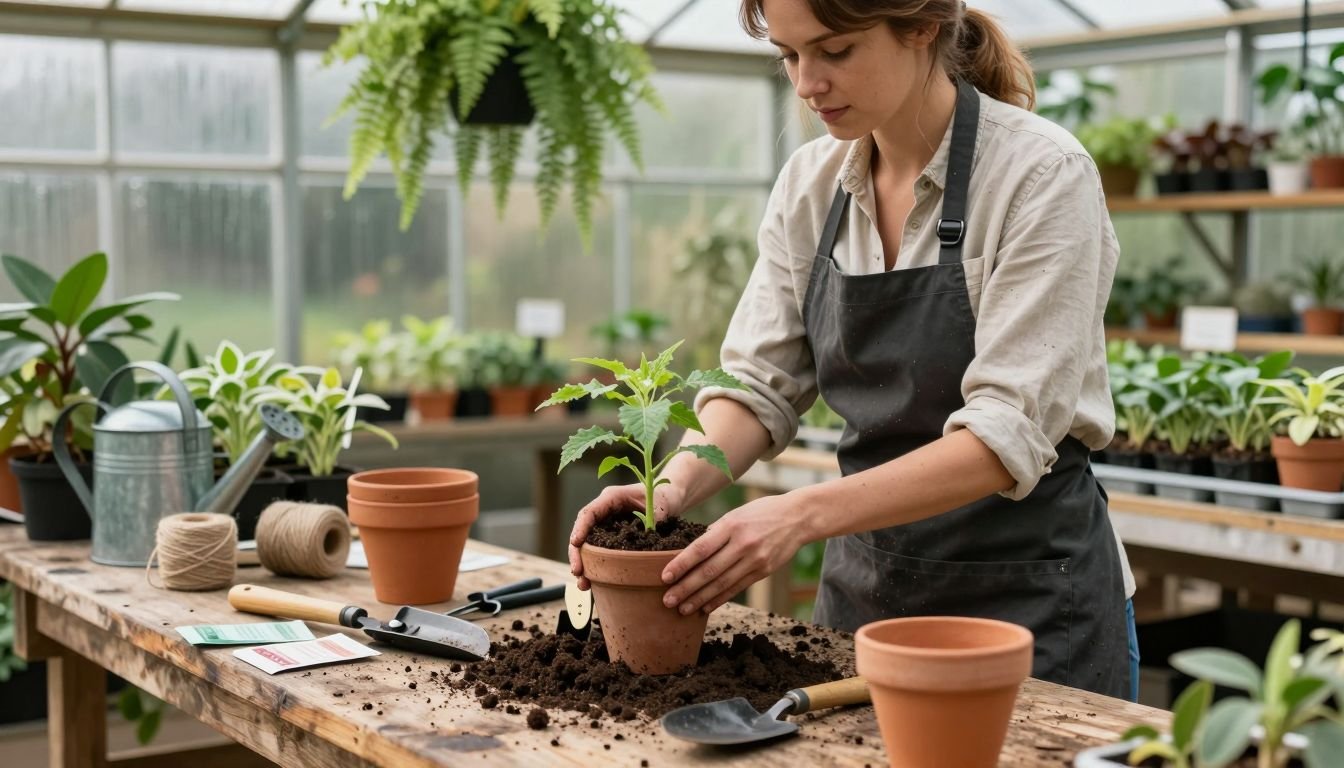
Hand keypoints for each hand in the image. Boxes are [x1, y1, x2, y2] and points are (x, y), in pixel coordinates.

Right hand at [569, 482, 685, 588]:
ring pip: (587, 545)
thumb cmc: (663, 496)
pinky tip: (593, 583)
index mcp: (611, 498)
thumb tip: (646, 540)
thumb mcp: (660, 506)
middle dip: (577, 553)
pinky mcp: (611, 537)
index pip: (589, 513)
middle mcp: (604, 512)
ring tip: (584, 585)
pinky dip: (595, 566)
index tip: (575, 543)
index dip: (580, 528)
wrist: (669, 498)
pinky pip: (599, 551)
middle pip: (583, 532)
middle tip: (578, 573)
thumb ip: (652, 520)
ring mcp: (606, 525)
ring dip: (584, 564)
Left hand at [659, 493, 808, 615]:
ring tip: (682, 609)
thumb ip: (715, 532)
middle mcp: (743, 544)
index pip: (700, 548)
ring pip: (722, 583)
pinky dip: (719, 599)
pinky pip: (737, 588)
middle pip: (709, 570)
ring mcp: (755, 559)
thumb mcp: (736, 514)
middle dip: (686, 588)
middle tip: (667, 600)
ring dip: (700, 599)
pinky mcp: (764, 571)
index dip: (681, 564)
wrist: (798, 517)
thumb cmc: (762, 512)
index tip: (665, 577)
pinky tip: (705, 607)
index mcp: (731, 525)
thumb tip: (692, 551)